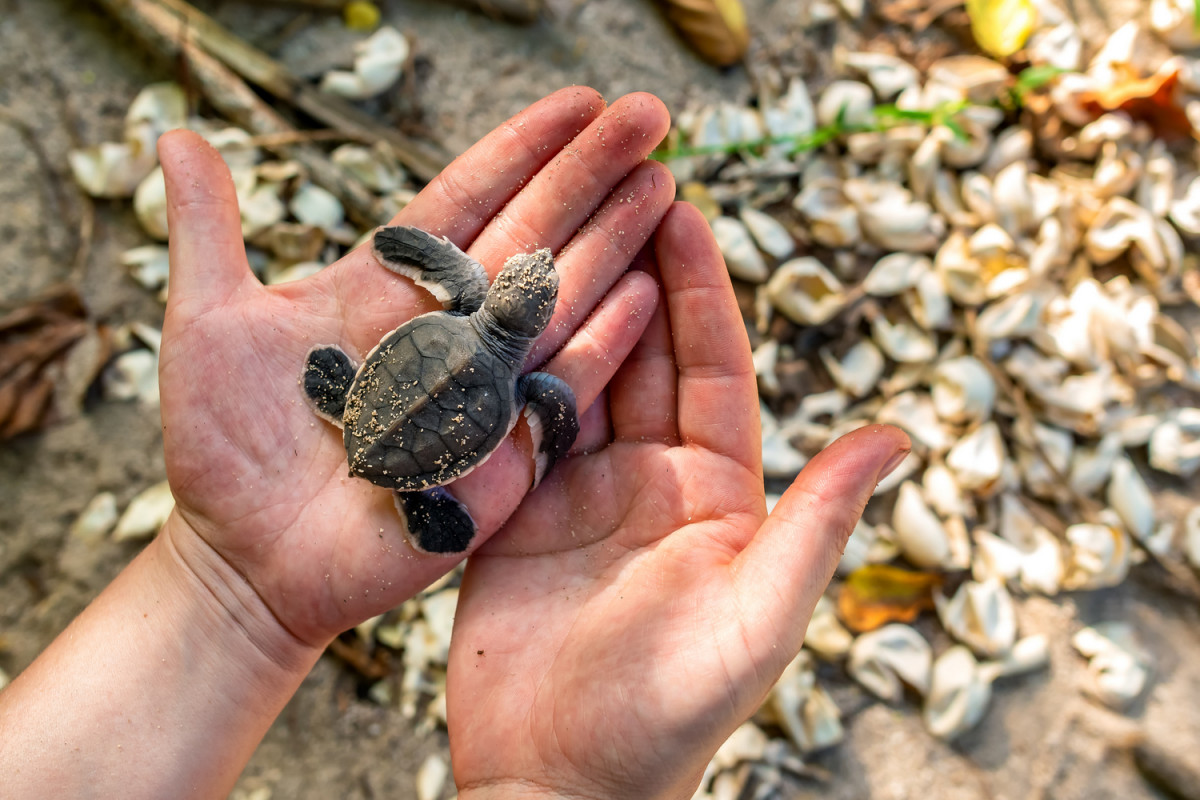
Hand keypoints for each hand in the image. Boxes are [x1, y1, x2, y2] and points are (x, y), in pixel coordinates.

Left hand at [156, 87, 674, 652]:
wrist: (245, 555)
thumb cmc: (223, 444)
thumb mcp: (206, 324)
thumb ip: (209, 229)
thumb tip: (175, 135)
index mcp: (388, 287)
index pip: (468, 198)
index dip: (523, 148)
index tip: (579, 102)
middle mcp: (445, 329)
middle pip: (530, 235)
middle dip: (589, 174)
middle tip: (648, 114)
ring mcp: (478, 389)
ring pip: (556, 300)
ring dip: (612, 241)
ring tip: (663, 186)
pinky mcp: (497, 454)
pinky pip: (559, 392)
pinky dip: (603, 342)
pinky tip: (647, 290)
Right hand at [447, 204, 911, 798]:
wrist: (557, 784)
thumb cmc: (665, 717)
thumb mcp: (755, 617)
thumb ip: (819, 525)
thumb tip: (902, 434)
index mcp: (717, 495)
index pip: (713, 369)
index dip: (701, 289)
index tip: (682, 210)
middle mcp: (651, 484)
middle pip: (642, 357)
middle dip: (631, 272)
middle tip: (611, 189)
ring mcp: (578, 497)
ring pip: (574, 378)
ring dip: (566, 307)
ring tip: (548, 228)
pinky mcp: (511, 516)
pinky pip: (510, 425)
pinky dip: (502, 370)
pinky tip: (484, 313)